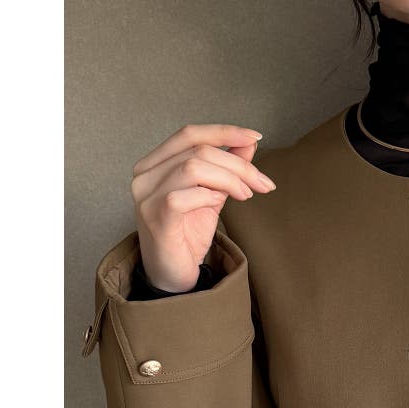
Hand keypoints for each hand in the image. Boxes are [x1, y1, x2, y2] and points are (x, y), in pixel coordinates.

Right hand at [130, 123, 276, 292]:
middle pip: (198, 151)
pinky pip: (184, 196)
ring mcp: (146, 196)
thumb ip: (226, 169)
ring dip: (229, 179)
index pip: (190, 134)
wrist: (173, 275)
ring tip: (246, 196)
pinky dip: (209, 196)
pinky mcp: (155, 217)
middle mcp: (145, 175)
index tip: (256, 137)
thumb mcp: (212, 196)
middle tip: (262, 183)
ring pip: (193, 168)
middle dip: (238, 165)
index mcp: (156, 164)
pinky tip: (219, 205)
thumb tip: (248, 143)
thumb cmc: (188, 235)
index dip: (224, 132)